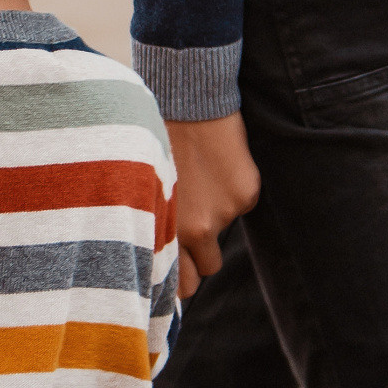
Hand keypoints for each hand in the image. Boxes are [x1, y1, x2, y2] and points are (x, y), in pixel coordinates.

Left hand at [167, 112, 260, 300]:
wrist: (187, 102)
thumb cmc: (154, 140)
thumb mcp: (143, 191)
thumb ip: (155, 225)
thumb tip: (163, 252)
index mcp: (160, 231)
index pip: (179, 285)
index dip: (179, 282)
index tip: (177, 276)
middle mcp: (193, 230)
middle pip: (205, 272)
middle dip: (199, 262)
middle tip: (192, 238)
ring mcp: (222, 214)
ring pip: (221, 237)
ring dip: (214, 222)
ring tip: (198, 186)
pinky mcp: (244, 196)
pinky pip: (240, 207)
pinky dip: (231, 193)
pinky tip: (215, 165)